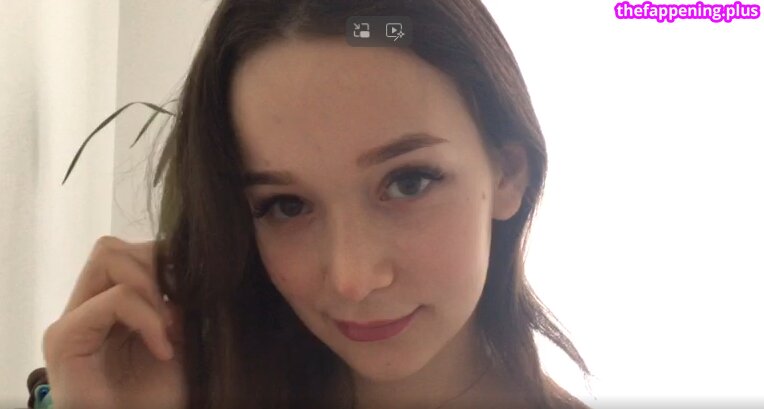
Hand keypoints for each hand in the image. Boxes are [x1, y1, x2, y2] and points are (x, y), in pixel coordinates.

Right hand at [42, 237, 186, 408]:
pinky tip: (163, 348)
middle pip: (113, 248)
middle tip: (179, 308)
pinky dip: (147, 317)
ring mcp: (72, 321)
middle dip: (155, 267)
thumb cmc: (161, 392)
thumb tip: (189, 263)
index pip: (129, 252)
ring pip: (109, 258)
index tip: (193, 292)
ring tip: (170, 329)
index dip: (165, 260)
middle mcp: (85, 307)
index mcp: (109, 303)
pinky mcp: (65, 339)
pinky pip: (114, 299)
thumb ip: (178, 298)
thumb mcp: (181, 334)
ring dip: (152, 289)